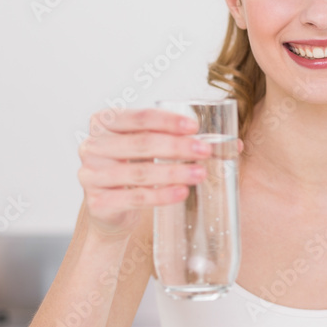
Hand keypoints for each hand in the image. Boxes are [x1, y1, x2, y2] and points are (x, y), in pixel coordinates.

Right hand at [76, 108, 243, 240]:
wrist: (109, 209)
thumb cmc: (135, 168)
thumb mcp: (150, 149)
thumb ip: (181, 139)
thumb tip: (235, 145)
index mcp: (104, 122)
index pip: (139, 117)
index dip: (168, 121)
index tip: (195, 127)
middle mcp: (92, 145)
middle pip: (141, 143)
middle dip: (177, 147)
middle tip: (205, 151)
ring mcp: (91, 175)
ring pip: (140, 172)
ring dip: (174, 172)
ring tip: (200, 174)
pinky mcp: (97, 203)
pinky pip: (135, 198)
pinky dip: (161, 195)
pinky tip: (182, 193)